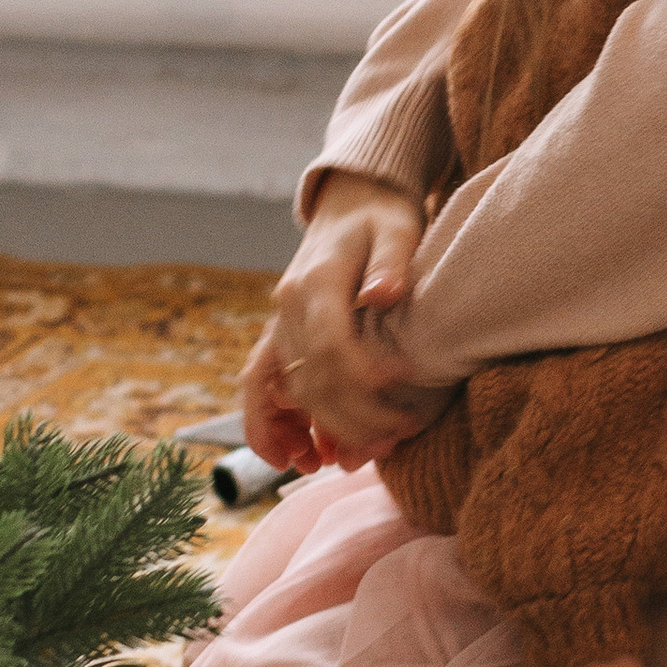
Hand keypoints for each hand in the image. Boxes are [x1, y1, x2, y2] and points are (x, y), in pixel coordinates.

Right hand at [240, 173, 443, 469]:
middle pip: (310, 378)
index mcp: (315, 280)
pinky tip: (294, 458)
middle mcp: (287, 307)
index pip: (331, 343)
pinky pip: (263, 388)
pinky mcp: (282, 338)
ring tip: (344, 463)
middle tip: (397, 437)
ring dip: (311, 432)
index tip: (404, 390)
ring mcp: (280, 325)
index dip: (364, 376)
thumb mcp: (397, 226)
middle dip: (351, 418)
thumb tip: (385, 295)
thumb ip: (393, 259)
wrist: (350, 203)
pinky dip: (271, 426)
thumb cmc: (382, 217)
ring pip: (284, 391)